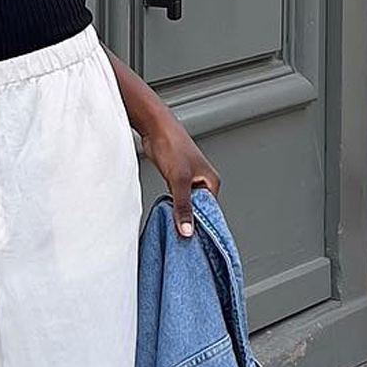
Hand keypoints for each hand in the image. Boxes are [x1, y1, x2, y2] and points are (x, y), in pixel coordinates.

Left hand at [141, 108, 219, 237]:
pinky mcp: (174, 179)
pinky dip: (171, 206)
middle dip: (188, 220)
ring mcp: (188, 181)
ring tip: (172, 226)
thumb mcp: (179, 180)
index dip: (200, 225)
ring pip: (185, 204)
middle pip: (197, 209)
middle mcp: (202, 182)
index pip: (210, 212)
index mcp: (211, 182)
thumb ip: (183, 206)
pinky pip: (175, 199)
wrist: (155, 127)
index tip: (191, 239)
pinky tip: (165, 213)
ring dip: (178, 213)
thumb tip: (187, 229)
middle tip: (179, 235)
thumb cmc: (172, 145)